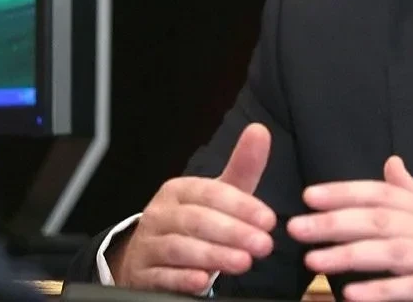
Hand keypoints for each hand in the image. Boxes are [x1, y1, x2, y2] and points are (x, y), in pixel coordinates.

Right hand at [109, 123, 277, 293]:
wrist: (150, 256)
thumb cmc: (195, 221)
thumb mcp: (220, 194)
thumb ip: (243, 167)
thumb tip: (260, 130)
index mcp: (179, 190)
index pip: (211, 194)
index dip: (242, 206)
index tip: (269, 220)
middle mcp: (160, 214)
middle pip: (196, 221)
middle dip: (233, 233)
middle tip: (263, 245)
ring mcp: (148, 244)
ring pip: (179, 249)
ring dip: (213, 256)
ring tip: (243, 262)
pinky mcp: (143, 274)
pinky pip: (161, 276)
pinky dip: (182, 279)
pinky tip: (202, 281)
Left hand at [287, 156, 412, 300]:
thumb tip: (389, 164)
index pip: (382, 193)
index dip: (345, 191)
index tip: (310, 195)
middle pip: (379, 219)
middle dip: (335, 222)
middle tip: (296, 226)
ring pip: (390, 252)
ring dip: (350, 255)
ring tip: (313, 260)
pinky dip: (383, 291)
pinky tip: (353, 294)